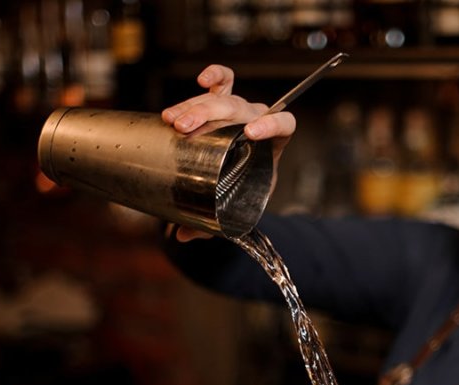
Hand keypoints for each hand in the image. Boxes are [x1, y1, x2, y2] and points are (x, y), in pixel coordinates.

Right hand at [162, 64, 296, 241]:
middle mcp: (258, 121)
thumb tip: (181, 235)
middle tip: (185, 129)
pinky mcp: (224, 100)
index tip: (250, 134)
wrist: (237, 175)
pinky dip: (215, 76)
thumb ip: (212, 221)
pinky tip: (202, 80)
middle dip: (210, 116)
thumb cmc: (243, 188)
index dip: (271, 125)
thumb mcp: (236, 206)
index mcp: (274, 143)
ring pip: (222, 98)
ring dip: (195, 107)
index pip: (284, 124)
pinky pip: (223, 81)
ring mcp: (241, 109)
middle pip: (240, 109)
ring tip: (173, 120)